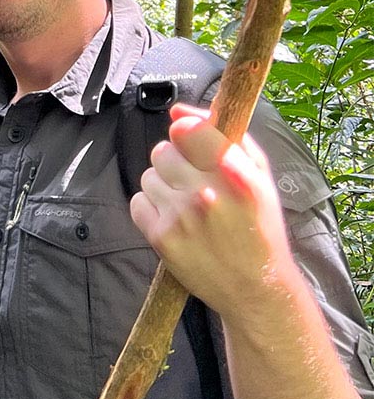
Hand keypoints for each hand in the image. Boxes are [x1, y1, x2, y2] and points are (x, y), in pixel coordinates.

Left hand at [130, 103, 296, 321]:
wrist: (256, 288)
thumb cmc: (259, 225)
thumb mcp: (260, 176)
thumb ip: (224, 135)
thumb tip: (178, 110)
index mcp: (236, 175)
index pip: (187, 130)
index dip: (184, 132)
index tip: (190, 142)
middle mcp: (206, 194)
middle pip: (162, 151)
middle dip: (174, 162)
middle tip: (193, 182)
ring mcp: (181, 217)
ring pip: (148, 176)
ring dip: (163, 186)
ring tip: (187, 206)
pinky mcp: (161, 238)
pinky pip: (138, 202)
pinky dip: (151, 209)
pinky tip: (173, 221)